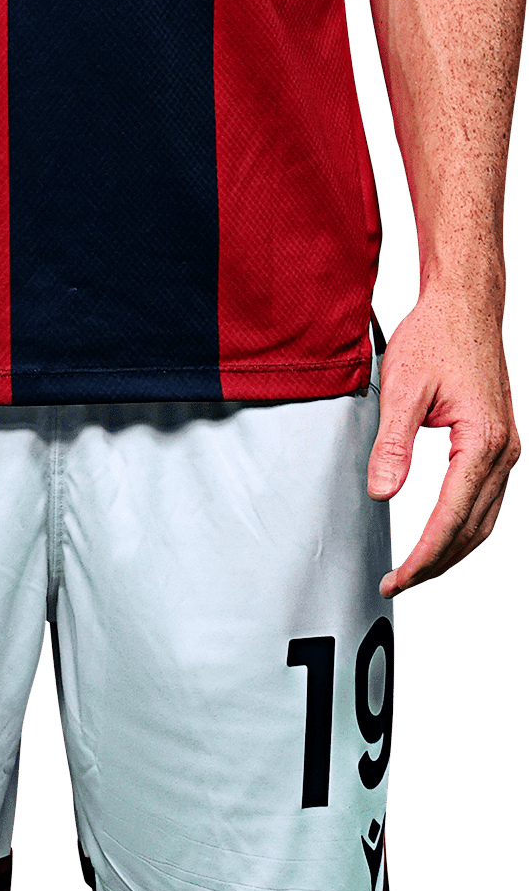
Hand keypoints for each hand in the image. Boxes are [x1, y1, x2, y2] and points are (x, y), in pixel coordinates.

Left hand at [368, 279, 519, 594]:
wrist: (465, 306)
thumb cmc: (437, 337)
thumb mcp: (403, 388)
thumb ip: (392, 444)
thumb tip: (383, 493)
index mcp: (483, 441)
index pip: (452, 519)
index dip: (424, 556)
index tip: (398, 579)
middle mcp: (504, 452)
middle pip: (474, 530)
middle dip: (436, 565)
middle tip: (399, 584)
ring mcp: (507, 450)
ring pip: (484, 522)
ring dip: (451, 552)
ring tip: (416, 570)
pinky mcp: (500, 445)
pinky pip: (485, 502)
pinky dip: (462, 528)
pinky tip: (439, 536)